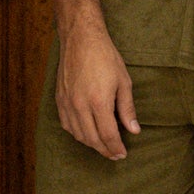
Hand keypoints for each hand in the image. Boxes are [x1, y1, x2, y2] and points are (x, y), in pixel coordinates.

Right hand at [55, 14, 140, 159]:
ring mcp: (67, 103)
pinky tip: (86, 133)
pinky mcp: (59, 99)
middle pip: (92, 139)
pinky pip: (67, 125)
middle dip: (105, 150)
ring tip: (103, 145)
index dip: (116, 148)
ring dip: (91, 144)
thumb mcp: (123, 81)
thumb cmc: (105, 57)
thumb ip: (127, 109)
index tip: (122, 154)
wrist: (80, 39)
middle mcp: (80, 105)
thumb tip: (134, 130)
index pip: (108, 135)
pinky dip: (77, 133)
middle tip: (115, 154)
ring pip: (78, 135)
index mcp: (98, 101)